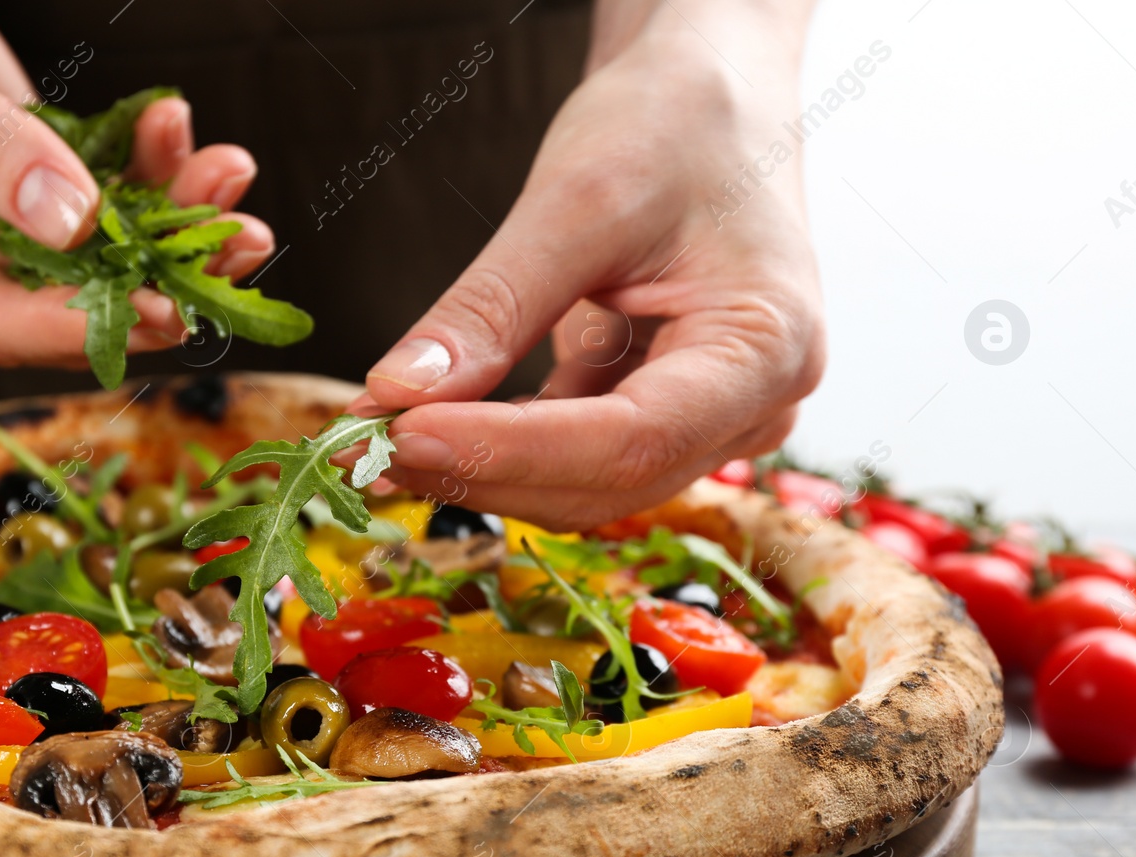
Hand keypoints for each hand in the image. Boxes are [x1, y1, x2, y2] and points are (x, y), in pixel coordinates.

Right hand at [0, 0, 274, 363]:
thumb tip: (73, 222)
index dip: (80, 323)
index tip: (163, 310)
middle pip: (64, 305)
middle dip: (160, 276)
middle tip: (238, 239)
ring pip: (100, 260)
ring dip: (174, 222)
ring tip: (229, 172)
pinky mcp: (28, 195)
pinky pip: (102, 202)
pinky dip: (149, 172)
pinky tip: (177, 128)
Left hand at [355, 1, 823, 529]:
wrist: (712, 93)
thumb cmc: (676, 121)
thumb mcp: (578, 200)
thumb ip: (492, 308)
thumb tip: (400, 395)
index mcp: (766, 349)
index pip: (632, 439)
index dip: (511, 452)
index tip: (405, 436)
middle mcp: (756, 404)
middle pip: (608, 481)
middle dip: (485, 471)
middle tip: (369, 445)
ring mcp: (714, 417)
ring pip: (587, 484)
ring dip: (484, 469)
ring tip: (384, 435)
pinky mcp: (664, 411)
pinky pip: (576, 453)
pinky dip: (500, 444)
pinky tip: (430, 423)